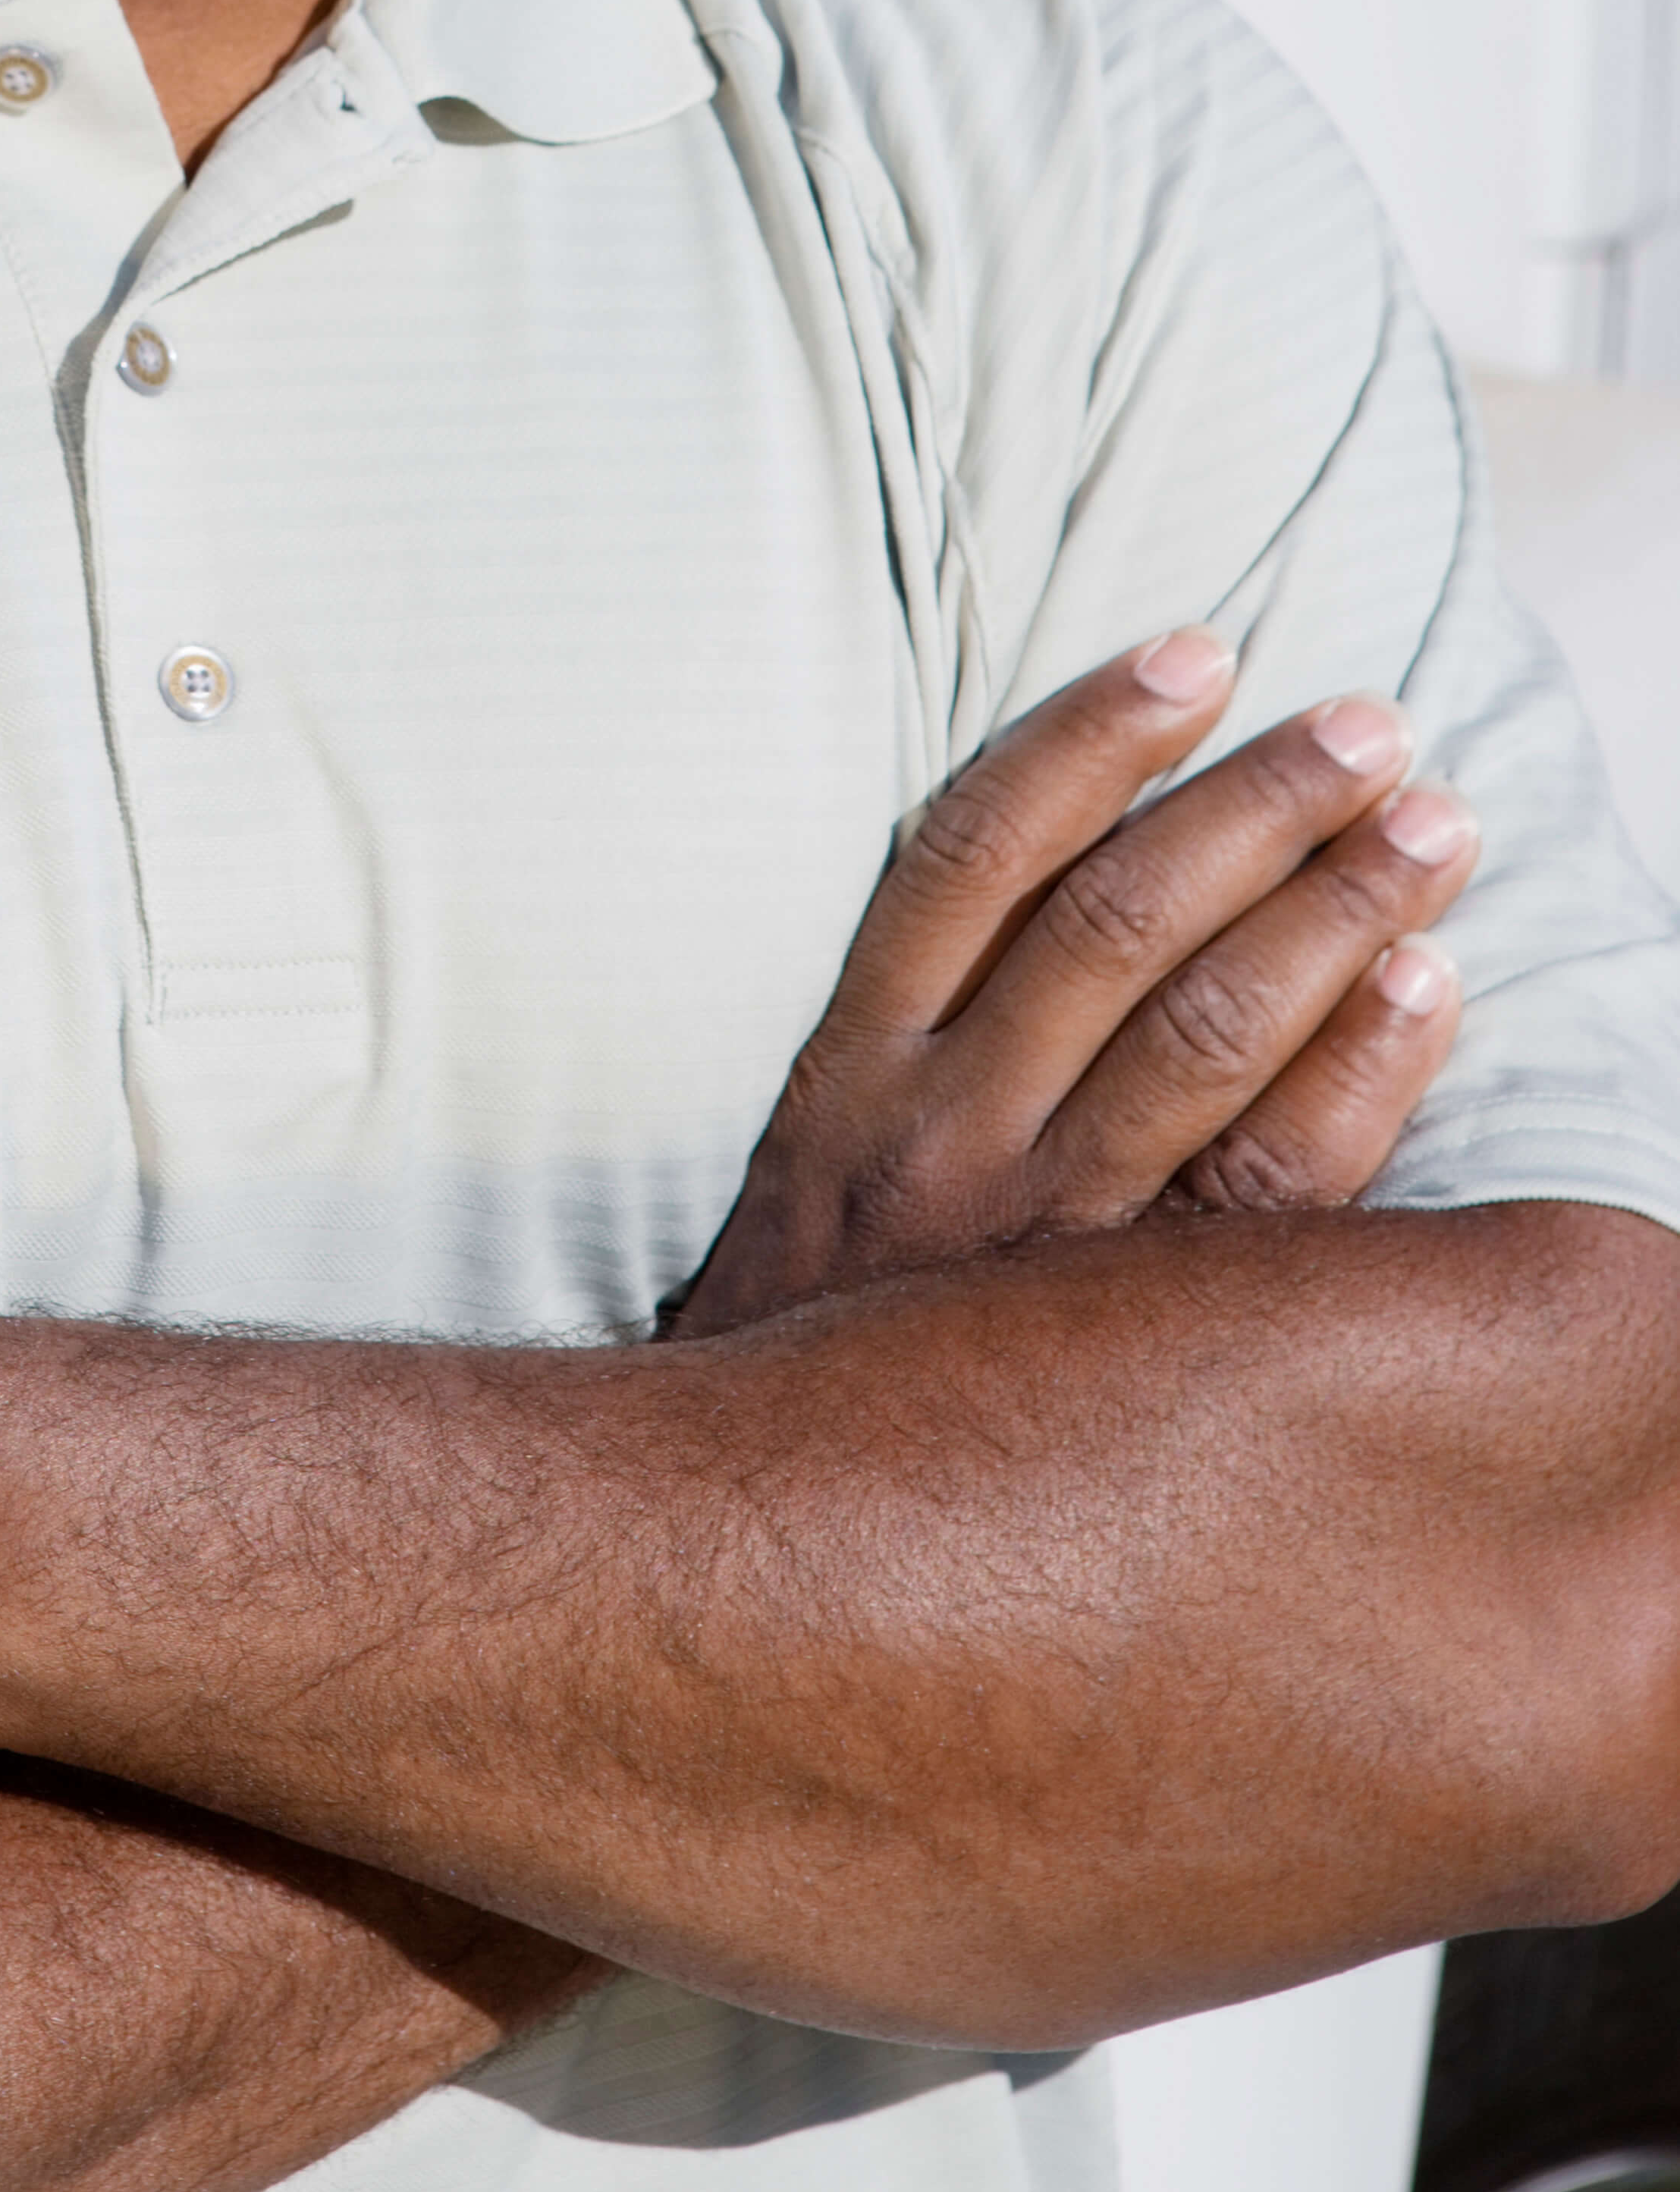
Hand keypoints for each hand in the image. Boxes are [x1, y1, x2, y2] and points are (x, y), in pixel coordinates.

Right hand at [669, 629, 1472, 1340]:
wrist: (759, 1543)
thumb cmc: (828, 1309)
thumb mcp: (821, 1142)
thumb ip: (928, 1014)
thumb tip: (1074, 850)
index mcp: (856, 1064)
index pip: (978, 852)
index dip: (1092, 737)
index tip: (1199, 648)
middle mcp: (945, 1135)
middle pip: (1116, 926)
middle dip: (1256, 807)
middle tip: (1370, 723)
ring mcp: (1042, 1241)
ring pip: (1205, 1039)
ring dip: (1335, 914)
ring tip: (1433, 825)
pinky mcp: (1133, 1338)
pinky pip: (1273, 1190)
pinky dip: (1363, 1079)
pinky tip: (1430, 992)